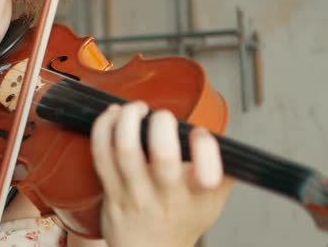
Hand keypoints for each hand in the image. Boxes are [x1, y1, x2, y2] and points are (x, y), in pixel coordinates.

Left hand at [90, 102, 233, 246]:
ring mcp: (135, 194)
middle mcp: (166, 197)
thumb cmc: (180, 221)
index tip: (199, 132)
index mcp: (196, 198)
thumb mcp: (211, 203)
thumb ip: (223, 171)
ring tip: (135, 108)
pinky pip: (102, 154)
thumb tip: (227, 137)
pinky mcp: (110, 190)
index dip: (205, 146)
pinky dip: (104, 128)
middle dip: (162, 124)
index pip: (207, 174)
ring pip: (126, 150)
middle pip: (163, 156)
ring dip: (128, 120)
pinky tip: (112, 115)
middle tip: (163, 116)